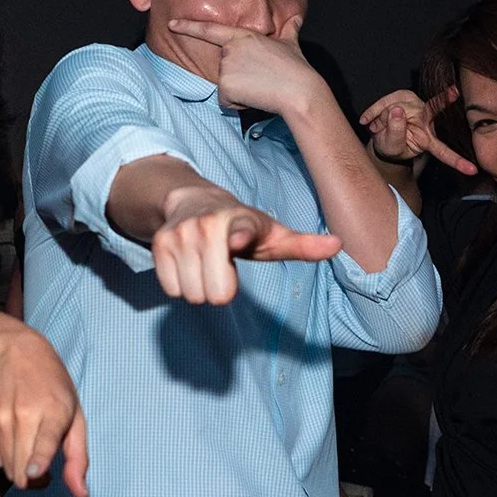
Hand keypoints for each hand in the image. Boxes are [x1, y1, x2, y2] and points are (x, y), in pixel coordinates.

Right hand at [0, 328, 88, 496]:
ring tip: (26, 450)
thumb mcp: (76, 418)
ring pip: (5, 468)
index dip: (37, 467)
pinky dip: (1, 456)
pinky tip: (10, 439)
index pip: (41, 446)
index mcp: (52, 412)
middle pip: (21, 470)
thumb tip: (81, 496)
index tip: (35, 475)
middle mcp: (22, 415)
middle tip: (40, 467)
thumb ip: (78, 459)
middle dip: (32, 479)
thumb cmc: (53, 388)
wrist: (16, 353)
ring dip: (17, 468)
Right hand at [153, 185, 341, 304]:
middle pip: (216, 294)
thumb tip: (338, 245)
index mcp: (240, 221)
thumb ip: (303, 245)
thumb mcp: (273, 235)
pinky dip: (180, 285)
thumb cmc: (242, 226)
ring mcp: (180, 234)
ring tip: (207, 265)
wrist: (192, 200)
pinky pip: (171, 289)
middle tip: (223, 268)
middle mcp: (207, 225)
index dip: (238, 237)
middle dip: (220, 289)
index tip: (237, 240)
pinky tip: (189, 265)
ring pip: (192, 295)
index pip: (239, 231)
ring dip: (200, 288)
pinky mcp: (159, 243)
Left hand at [168, 15, 318, 114]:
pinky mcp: (224, 87)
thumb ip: (289, 30)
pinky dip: (238, 104)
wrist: (299, 90)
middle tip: (261, 78)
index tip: (172, 24)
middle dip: (239, 79)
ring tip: (260, 87)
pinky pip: (225, 102)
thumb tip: (297, 18)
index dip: (188, 27)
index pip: (209, 30)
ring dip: (240, 92)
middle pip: (223, 70)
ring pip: (224, 87)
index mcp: (242, 36)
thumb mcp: (291, 45)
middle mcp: (229, 49)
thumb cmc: (296, 69)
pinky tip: (255, 97)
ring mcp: (225, 67)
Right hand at [359, 86, 477, 175]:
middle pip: (413, 116)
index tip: (473, 170)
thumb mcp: (389, 146)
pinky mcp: (408, 96)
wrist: (380, 135)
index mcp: (427, 140)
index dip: (456, 161)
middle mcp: (427, 120)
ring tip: (377, 126)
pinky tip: (370, 119)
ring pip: (398, 106)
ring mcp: (419, 106)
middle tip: (377, 129)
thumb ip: (395, 132)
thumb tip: (397, 110)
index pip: (443, 151)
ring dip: (381, 117)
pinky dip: (374, 110)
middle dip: (391, 122)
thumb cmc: (389, 146)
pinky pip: (389, 99)